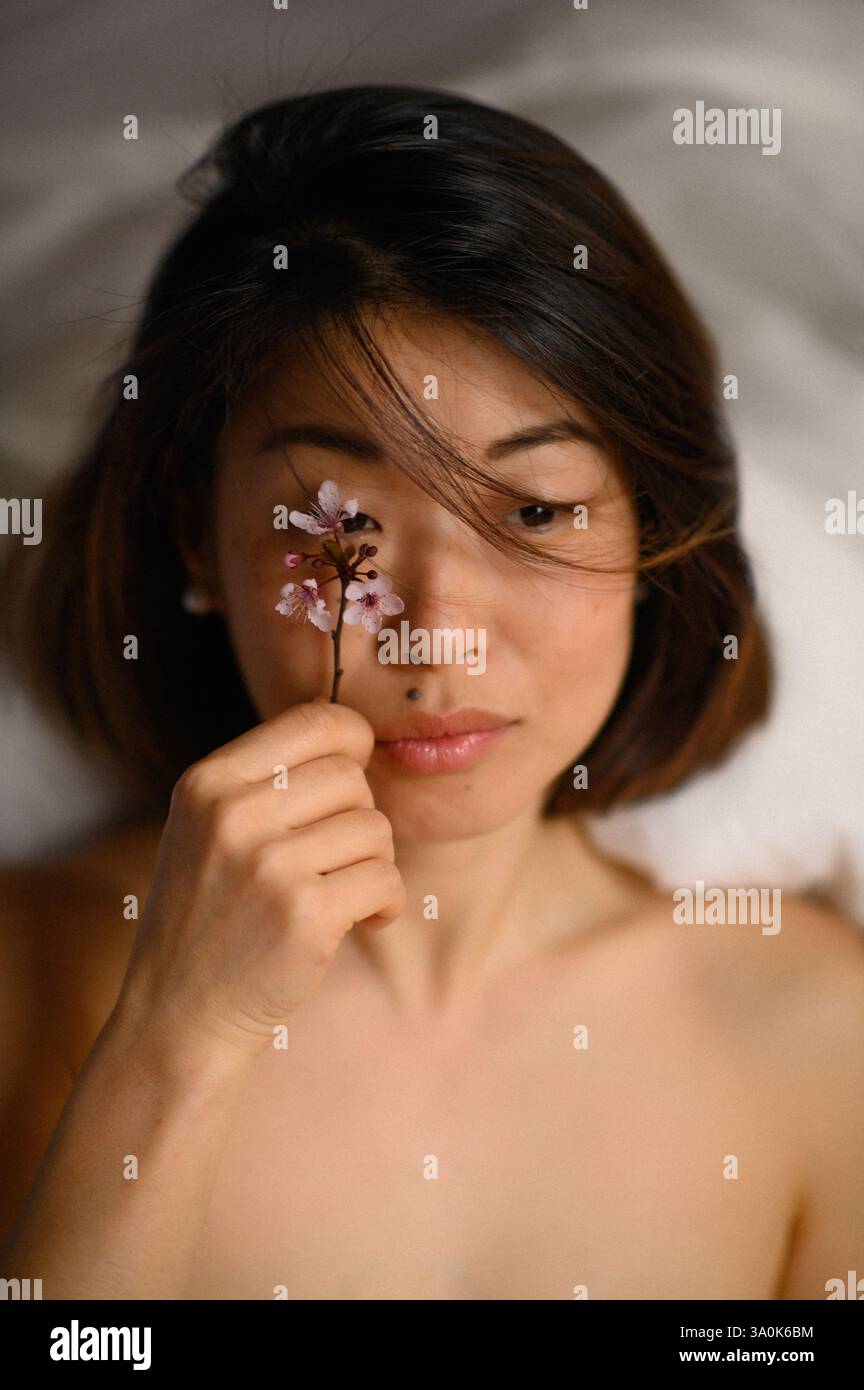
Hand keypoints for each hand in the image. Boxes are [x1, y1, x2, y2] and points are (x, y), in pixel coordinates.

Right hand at [114, 698, 405, 1063]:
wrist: (178, 1018)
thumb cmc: (208, 919)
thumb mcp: (207, 829)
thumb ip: (265, 781)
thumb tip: (355, 737)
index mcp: (208, 782)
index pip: (314, 720)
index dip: (353, 742)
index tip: (356, 775)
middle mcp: (233, 814)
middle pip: (351, 778)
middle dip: (359, 819)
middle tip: (337, 862)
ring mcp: (268, 864)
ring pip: (374, 829)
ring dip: (374, 865)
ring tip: (342, 895)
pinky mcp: (305, 915)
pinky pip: (386, 880)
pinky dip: (387, 903)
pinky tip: (361, 921)